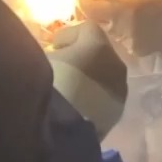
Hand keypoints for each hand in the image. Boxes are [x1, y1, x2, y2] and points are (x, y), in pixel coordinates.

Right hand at [47, 22, 127, 139]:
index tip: (53, 44)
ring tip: (69, 86)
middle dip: (82, 55)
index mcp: (99, 46)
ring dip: (89, 77)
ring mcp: (119, 91)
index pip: (87, 29)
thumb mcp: (42, 61)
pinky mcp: (117, 114)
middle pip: (99, 52)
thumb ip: (52, 53)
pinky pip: (104, 96)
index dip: (67, 34)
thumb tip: (55, 56)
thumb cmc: (50, 87)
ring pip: (105, 76)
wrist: (62, 131)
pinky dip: (92, 96)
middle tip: (62, 64)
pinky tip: (76, 104)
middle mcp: (116, 64)